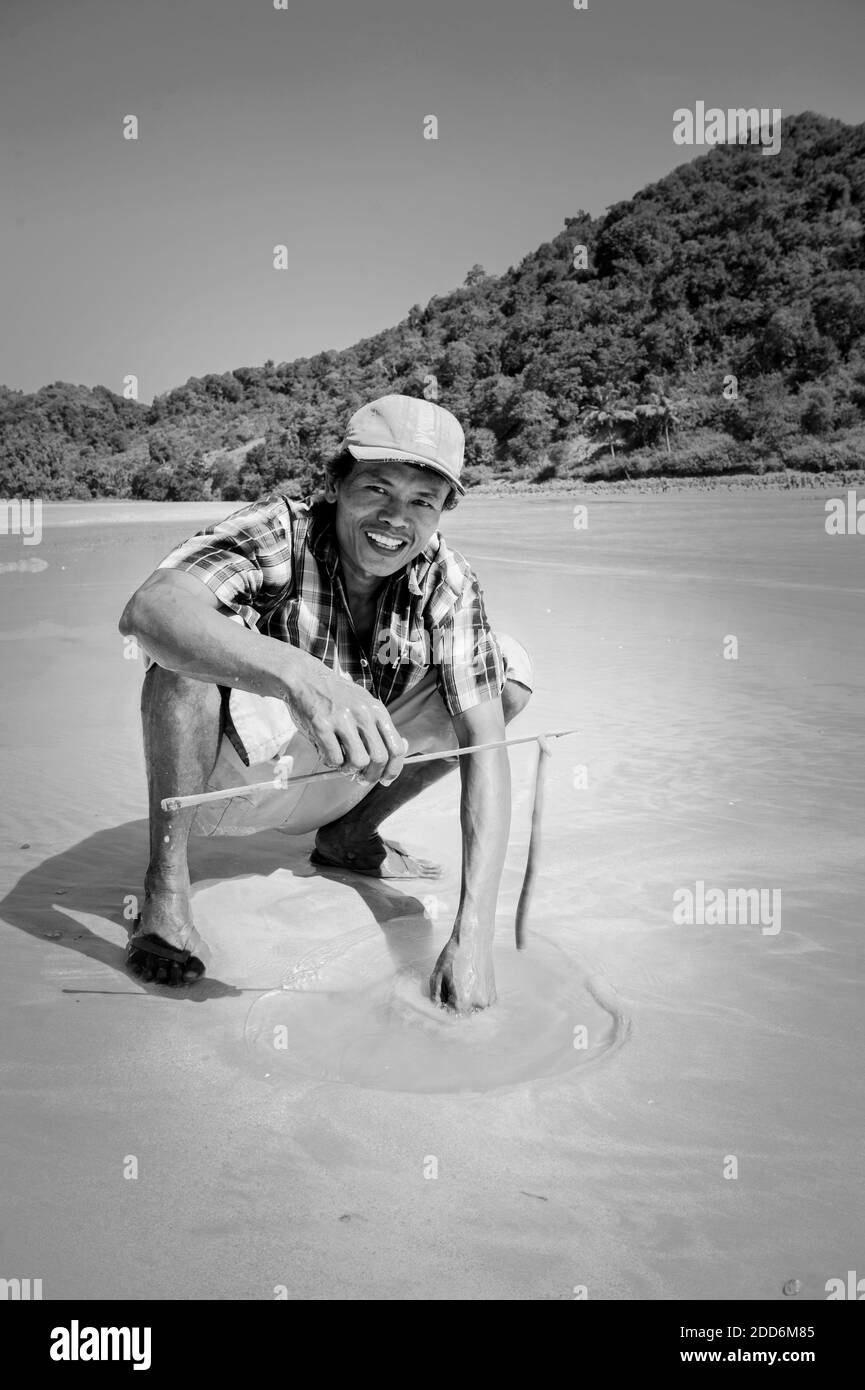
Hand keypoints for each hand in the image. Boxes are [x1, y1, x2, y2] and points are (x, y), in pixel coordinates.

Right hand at [283, 650, 406, 785]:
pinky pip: (334, 758)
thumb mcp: (364, 703)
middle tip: (361, 779)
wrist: (304, 677)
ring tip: (341, 763)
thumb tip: (394, 754)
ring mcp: (342, 719)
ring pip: (358, 761)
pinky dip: (331, 763)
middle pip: (379, 758)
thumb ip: (377, 727)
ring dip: (350, 770)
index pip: (396, 748)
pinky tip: (326, 752)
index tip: (385, 779)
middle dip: (371, 775)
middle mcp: (363, 714)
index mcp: (377, 710)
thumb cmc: (335, 695)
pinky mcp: (321, 725)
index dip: (393, 769)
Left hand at [429, 935, 496, 1012]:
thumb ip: (436, 995)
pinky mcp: (494, 994)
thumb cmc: (454, 955)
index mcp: (462, 1002)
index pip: (449, 1013)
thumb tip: (437, 1007)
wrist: (474, 940)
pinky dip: (476, 997)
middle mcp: (477, 1004)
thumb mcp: (437, 975)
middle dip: (454, 1002)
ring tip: (462, 981)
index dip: (444, 1002)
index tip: (444, 993)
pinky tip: (471, 982)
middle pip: (461, 1012)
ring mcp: (488, 999)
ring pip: (471, 1008)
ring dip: (466, 1001)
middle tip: (453, 984)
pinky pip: (481, 1003)